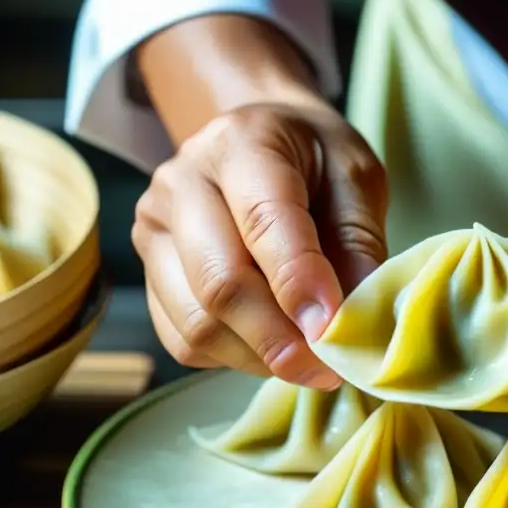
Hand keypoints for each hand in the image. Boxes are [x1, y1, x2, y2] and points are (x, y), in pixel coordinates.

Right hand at [132, 99, 387, 388]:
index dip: (299, 282)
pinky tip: (274, 346)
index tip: (334, 328)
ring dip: (260, 356)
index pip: (263, 221)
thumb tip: (352, 318)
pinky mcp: (149, 273)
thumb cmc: (317, 160)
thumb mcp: (356, 177)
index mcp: (241, 144)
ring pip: (196, 322)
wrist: (264, 139)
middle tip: (329, 368)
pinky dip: (234, 358)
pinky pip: (183, 340)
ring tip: (311, 361)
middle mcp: (181, 183)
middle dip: (278, 339)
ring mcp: (156, 230)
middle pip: (219, 282)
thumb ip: (358, 241)